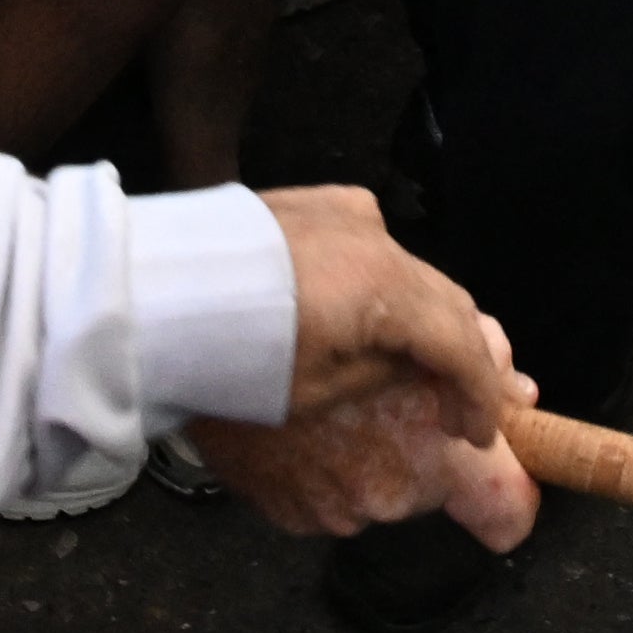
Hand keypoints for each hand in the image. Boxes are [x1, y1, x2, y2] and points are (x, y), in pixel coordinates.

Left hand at [184, 184, 537, 547]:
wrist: (149, 293)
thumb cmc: (233, 357)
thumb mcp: (318, 390)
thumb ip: (384, 371)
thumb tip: (415, 368)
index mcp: (386, 286)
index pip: (459, 343)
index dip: (480, 394)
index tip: (483, 433)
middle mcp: (377, 235)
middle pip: (446, 299)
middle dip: (466, 353)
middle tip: (476, 401)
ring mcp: (344, 208)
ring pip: (411, 268)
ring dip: (427, 316)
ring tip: (434, 362)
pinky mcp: (312, 200)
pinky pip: (370, 243)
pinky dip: (388, 282)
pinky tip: (382, 312)